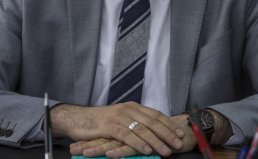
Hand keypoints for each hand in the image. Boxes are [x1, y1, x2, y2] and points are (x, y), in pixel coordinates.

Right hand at [51, 102, 189, 156]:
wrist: (77, 119)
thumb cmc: (99, 122)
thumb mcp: (120, 120)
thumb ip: (134, 124)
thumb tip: (152, 135)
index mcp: (132, 107)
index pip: (155, 114)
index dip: (169, 124)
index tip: (181, 133)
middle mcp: (127, 109)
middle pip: (152, 122)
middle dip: (167, 133)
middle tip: (179, 143)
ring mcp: (118, 117)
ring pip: (142, 129)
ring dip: (156, 141)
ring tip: (166, 151)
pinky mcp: (109, 126)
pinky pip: (127, 135)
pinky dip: (138, 143)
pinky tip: (146, 150)